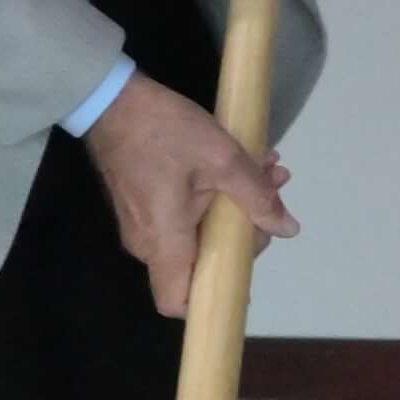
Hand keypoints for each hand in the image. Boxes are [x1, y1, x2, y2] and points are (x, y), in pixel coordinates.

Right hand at [87, 69, 290, 321]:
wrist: (112, 97)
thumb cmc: (164, 130)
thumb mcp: (221, 158)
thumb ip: (257, 197)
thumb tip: (287, 229)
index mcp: (164, 241)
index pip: (177, 302)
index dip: (210, 300)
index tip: (243, 273)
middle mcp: (146, 242)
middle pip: (199, 264)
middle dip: (244, 233)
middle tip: (272, 192)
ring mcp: (141, 223)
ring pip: (196, 235)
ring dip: (235, 208)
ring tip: (266, 172)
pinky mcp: (141, 203)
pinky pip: (182, 217)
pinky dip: (213, 199)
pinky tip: (241, 166)